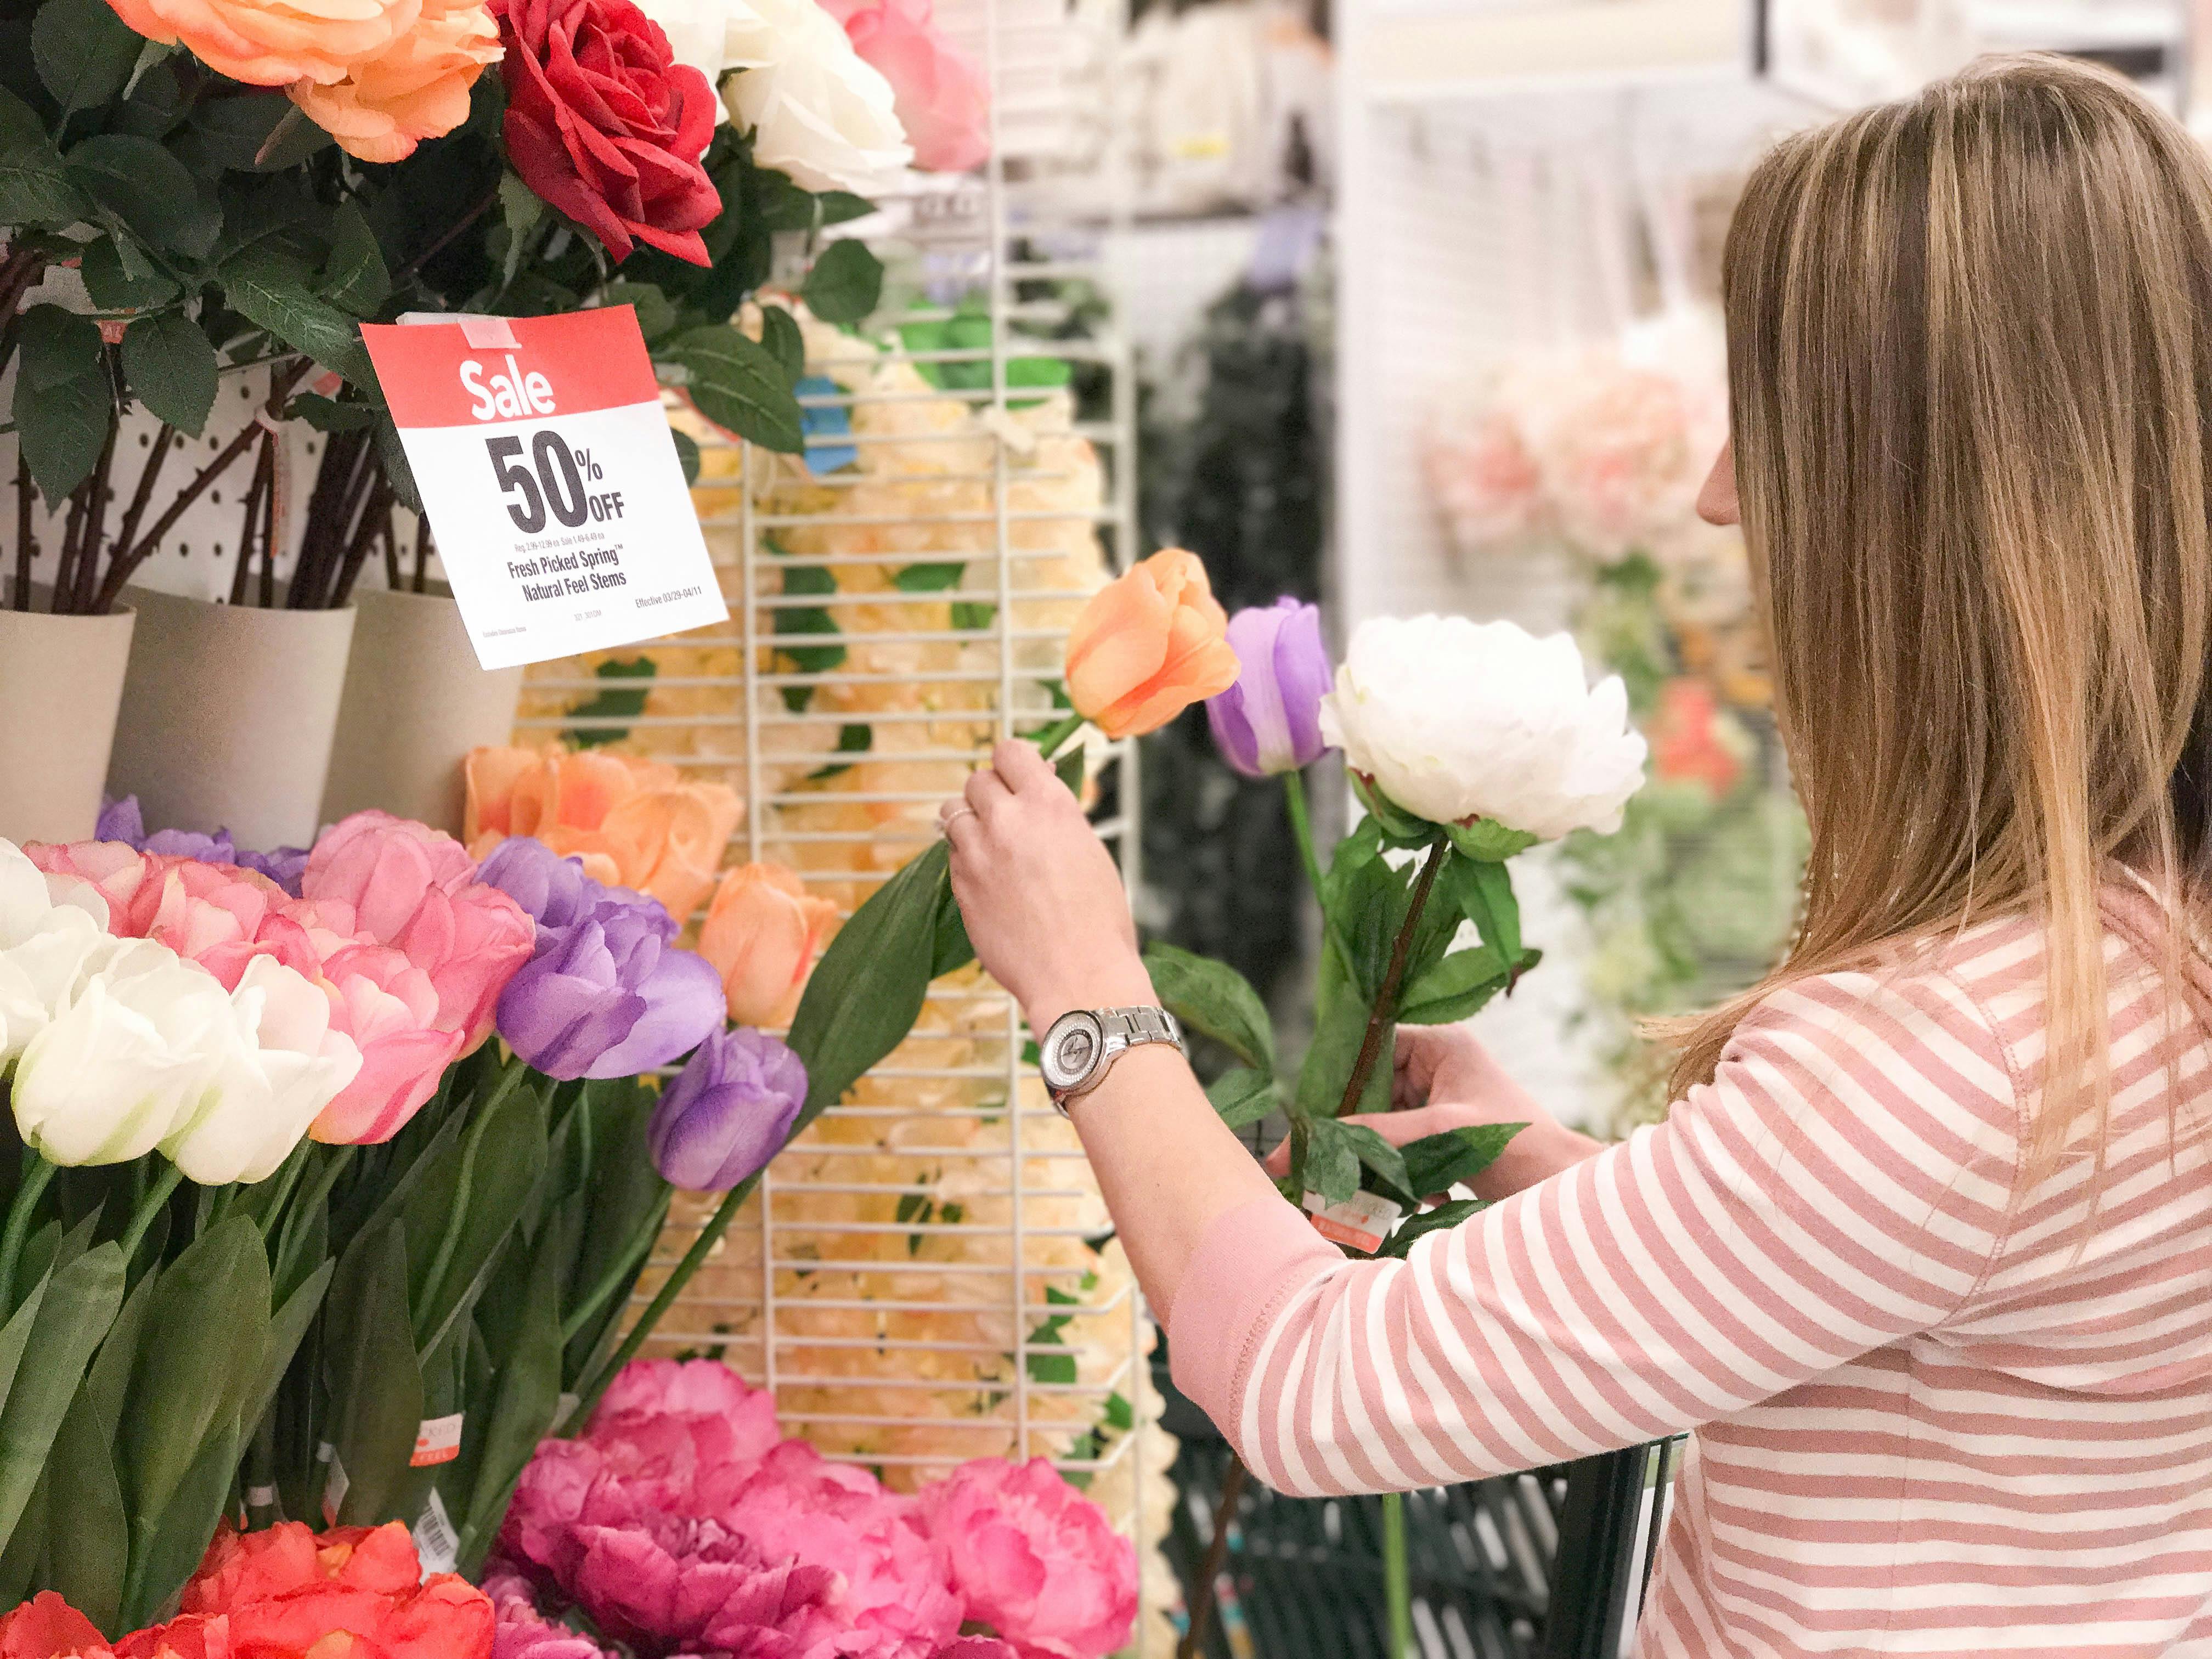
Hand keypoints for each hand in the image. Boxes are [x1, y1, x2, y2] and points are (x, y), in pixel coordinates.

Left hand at [941, 740, 1153, 1028]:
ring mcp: (978, 853)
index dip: (1013, 762)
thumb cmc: (1098, 920)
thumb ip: (1055, 818)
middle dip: (991, 793)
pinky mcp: (960, 885)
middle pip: (977, 779)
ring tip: (990, 843)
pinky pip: (951, 853)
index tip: (1018, 775)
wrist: (1077, 975)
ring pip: (953, 812)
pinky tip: (988, 877)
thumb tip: (1037, 796)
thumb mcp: (1089, 850)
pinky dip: (965, 856)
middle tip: (1006, 815)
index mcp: (1049, 804)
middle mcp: (1007, 820)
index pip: (1010, 750)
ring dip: (969, 821)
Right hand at [1265, 1025, 1601, 1199]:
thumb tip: (1312, 1146)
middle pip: (1371, 1091)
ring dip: (1374, 1159)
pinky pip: (1401, 1150)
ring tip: (1357, 1188)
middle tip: (1320, 1159)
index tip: (1310, 1113)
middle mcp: (1437, 1068)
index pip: (1371, 1048)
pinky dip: (1398, 1175)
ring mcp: (1440, 1104)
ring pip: (1384, 1125)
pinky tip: (1408, 1200)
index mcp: (1440, 1046)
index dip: (1339, 1078)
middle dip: (1352, 1129)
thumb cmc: (1516, 1144)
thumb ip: (1377, 1135)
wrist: (1563, 1189)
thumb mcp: (1441, 1132)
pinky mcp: (1444, 1139)